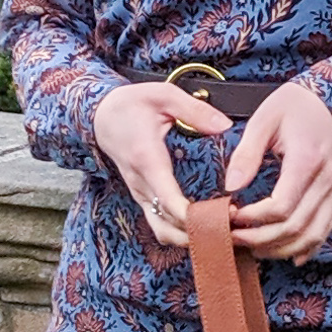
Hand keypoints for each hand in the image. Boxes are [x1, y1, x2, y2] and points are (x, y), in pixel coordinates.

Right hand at [90, 79, 231, 250]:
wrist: (100, 116)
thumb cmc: (131, 104)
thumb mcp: (163, 95)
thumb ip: (194, 110)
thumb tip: (224, 125)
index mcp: (147, 159)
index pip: (168, 200)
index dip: (192, 216)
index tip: (220, 216)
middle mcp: (141, 183)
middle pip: (167, 225)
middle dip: (198, 233)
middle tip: (231, 228)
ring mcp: (140, 194)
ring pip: (163, 231)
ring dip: (190, 237)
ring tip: (222, 230)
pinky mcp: (142, 197)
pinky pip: (161, 224)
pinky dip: (182, 231)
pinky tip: (206, 225)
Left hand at [224, 81, 331, 263]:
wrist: (328, 100)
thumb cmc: (295, 105)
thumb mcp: (264, 119)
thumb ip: (247, 154)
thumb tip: (231, 186)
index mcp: (307, 160)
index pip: (282, 207)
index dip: (253, 219)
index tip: (230, 215)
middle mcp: (325, 180)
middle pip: (295, 227)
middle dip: (261, 239)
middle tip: (233, 237)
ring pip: (312, 236)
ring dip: (281, 248)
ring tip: (253, 247)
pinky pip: (324, 230)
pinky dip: (306, 248)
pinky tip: (288, 255)